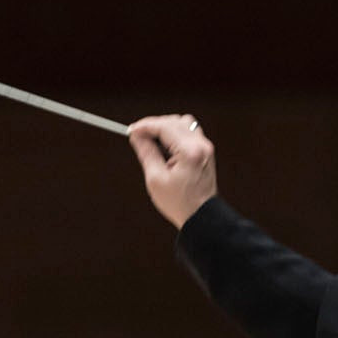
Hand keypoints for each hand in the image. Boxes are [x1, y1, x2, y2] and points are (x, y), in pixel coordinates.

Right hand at [128, 114, 217, 228]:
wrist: (201, 216)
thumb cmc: (179, 202)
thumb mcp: (156, 179)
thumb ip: (147, 152)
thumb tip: (137, 136)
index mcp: (189, 152)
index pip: (165, 127)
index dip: (145, 125)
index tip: (131, 130)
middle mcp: (201, 145)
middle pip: (174, 121)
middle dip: (155, 125)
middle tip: (138, 136)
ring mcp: (206, 147)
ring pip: (184, 123)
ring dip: (166, 128)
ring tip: (152, 142)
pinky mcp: (206, 151)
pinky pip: (189, 132)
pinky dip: (176, 134)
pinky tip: (165, 147)